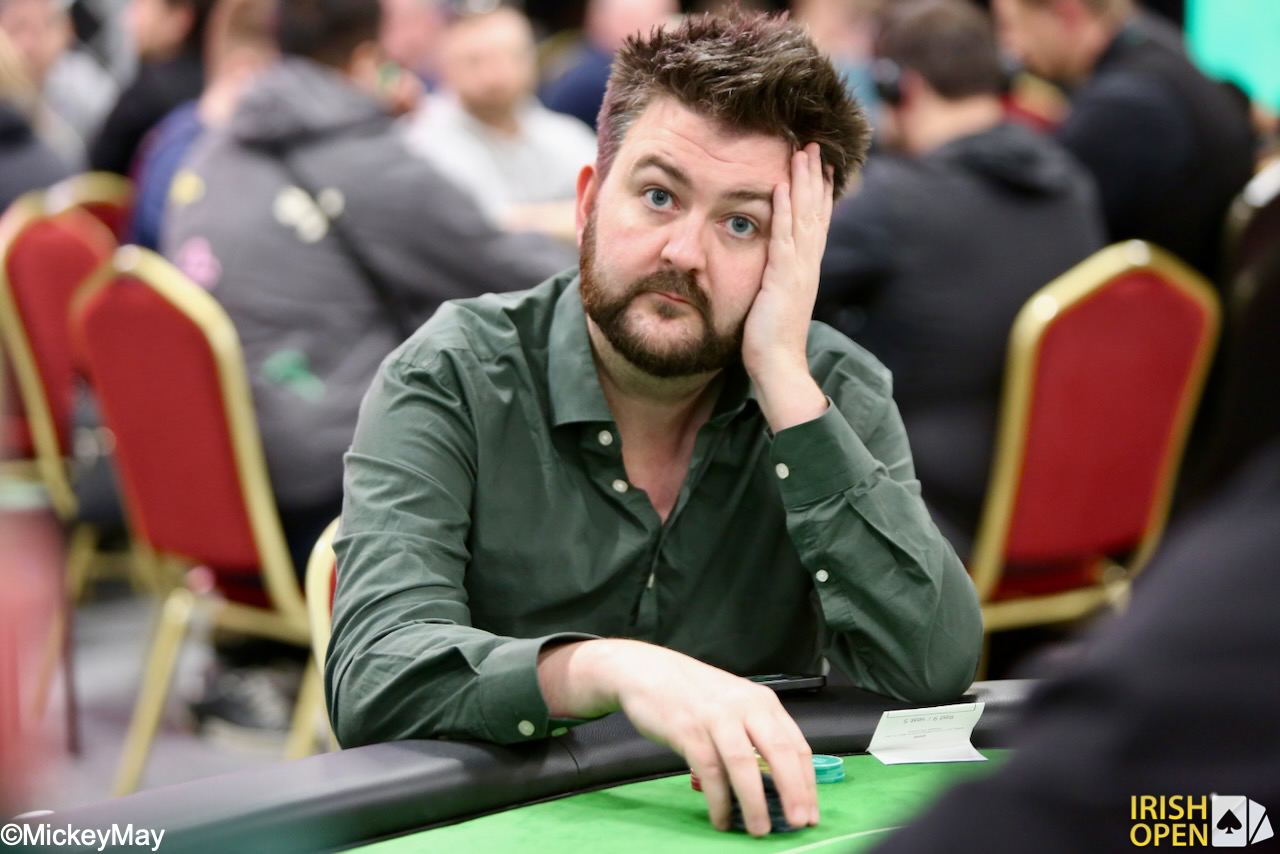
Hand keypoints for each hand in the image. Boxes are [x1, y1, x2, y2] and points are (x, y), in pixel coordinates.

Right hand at [539, 640, 818, 835]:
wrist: (648, 670)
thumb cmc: (695, 693)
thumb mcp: (735, 704)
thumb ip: (756, 734)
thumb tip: (776, 783)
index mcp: (762, 702)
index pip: (796, 744)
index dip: (807, 781)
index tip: (810, 811)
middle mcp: (744, 706)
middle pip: (778, 752)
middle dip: (793, 791)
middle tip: (799, 822)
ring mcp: (716, 717)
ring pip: (744, 764)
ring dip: (754, 801)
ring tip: (759, 829)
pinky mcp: (688, 729)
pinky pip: (709, 770)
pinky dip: (718, 799)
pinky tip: (721, 818)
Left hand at [741, 142, 834, 430]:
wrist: (778, 368)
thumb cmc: (769, 343)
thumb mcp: (772, 303)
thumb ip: (772, 283)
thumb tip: (766, 274)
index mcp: (803, 271)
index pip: (814, 224)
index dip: (817, 195)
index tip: (819, 168)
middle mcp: (807, 265)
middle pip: (815, 212)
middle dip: (814, 178)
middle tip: (815, 146)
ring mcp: (799, 270)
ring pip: (805, 216)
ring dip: (804, 182)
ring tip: (804, 151)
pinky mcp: (784, 278)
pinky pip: (786, 235)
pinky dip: (786, 209)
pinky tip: (782, 185)